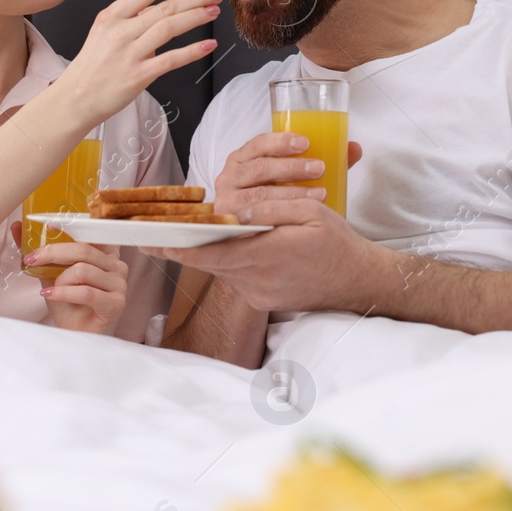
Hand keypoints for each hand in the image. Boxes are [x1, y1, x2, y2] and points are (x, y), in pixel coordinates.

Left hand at [10, 222, 128, 333]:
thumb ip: (39, 252)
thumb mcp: (50, 273)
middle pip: (84, 249)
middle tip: (31, 260)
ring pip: (83, 270)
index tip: (48, 226)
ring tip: (50, 290)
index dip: (71, 227)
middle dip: (53, 253)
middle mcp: (117, 266)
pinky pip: (86, 292)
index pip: (91, 233)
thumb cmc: (68, 304)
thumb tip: (17, 227)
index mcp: (105, 254)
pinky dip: (64, 293)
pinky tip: (51, 295)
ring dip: (60, 280)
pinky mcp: (116, 303)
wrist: (75, 335)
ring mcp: (119, 284)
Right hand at [50, 0, 222, 122]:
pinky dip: (193, 51)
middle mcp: (120, 31)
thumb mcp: (104, 34)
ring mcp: (129, 53)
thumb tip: (162, 9)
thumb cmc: (92, 67)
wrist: (75, 98)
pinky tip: (208, 45)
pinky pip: (171, 59)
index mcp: (111, 17)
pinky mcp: (138, 75)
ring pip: (169, 27)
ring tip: (214, 12)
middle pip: (164, 7)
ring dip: (196, 17)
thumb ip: (131, 20)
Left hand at [148, 198, 392, 312]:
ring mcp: (259, 295)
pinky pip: (236, 277)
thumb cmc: (337, 243)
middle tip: (155, 235)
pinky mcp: (262, 301)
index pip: (211, 253)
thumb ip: (270, 208)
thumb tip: (232, 210)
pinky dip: (231, 261)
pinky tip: (235, 247)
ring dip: (210, 253)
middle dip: (186, 247)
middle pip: (210, 262)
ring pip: (222, 269)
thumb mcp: (311, 212)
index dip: (179, 247)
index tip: (153, 241)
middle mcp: (258, 280)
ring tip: (191, 234)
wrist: (359, 282)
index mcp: (268, 255)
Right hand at [212, 132, 363, 215]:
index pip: (258, 144)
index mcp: (243, 158)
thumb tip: (355, 148)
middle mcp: (230, 177)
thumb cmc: (279, 199)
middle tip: (319, 169)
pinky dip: (274, 217)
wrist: (260, 233)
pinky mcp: (229, 224)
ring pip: (259, 195)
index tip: (306, 143)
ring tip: (320, 194)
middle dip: (291, 168)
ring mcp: (227, 201)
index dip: (281, 142)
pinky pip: (252, 219)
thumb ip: (325, 161)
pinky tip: (293, 218)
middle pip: (260, 169)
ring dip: (291, 194)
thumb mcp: (297, 177)